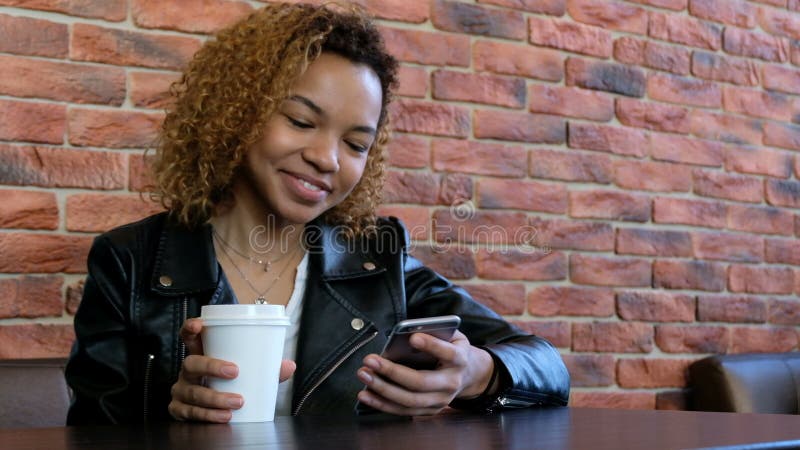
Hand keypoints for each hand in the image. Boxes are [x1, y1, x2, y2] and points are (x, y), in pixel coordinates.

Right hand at [168, 318, 295, 422]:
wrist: (215, 411)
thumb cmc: (230, 384)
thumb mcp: (246, 373)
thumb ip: (266, 368)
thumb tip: (289, 366)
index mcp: (201, 354)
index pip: (189, 336)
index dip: (190, 328)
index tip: (198, 325)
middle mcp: (188, 371)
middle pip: (191, 363)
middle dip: (212, 366)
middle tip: (234, 371)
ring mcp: (181, 391)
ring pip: (193, 392)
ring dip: (216, 398)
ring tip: (237, 401)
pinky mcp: (179, 410)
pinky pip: (190, 412)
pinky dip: (209, 415)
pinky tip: (223, 416)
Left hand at [356, 330, 493, 415]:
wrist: (469, 374)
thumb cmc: (453, 349)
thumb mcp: (452, 336)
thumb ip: (435, 332)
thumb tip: (407, 333)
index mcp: (460, 360)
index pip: (447, 354)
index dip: (431, 346)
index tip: (413, 337)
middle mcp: (451, 383)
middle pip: (420, 382)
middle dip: (392, 372)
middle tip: (369, 360)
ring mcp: (441, 401)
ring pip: (409, 401)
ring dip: (383, 390)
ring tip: (364, 376)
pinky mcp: (430, 411)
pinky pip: (403, 411)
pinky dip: (382, 404)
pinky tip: (365, 394)